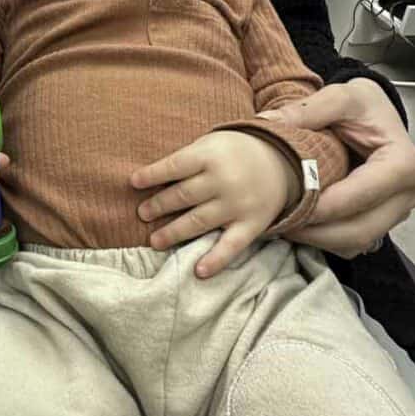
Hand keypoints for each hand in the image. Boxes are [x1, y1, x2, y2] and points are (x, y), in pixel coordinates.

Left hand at [131, 130, 298, 277]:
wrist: (281, 161)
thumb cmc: (233, 153)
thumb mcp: (210, 144)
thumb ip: (186, 160)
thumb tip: (150, 179)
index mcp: (210, 156)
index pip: (175, 166)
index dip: (153, 175)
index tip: (133, 183)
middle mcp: (223, 180)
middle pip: (184, 195)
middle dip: (159, 206)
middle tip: (141, 214)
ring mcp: (237, 204)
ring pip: (199, 221)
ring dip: (174, 233)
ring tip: (154, 240)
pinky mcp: (251, 225)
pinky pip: (231, 246)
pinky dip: (216, 260)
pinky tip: (199, 271)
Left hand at [256, 78, 414, 257]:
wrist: (372, 117)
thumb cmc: (362, 109)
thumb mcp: (339, 97)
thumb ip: (307, 109)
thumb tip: (268, 121)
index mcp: (404, 163)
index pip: (364, 194)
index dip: (327, 205)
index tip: (292, 205)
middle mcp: (407, 193)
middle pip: (361, 228)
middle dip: (317, 230)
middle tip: (278, 222)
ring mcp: (396, 212)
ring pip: (356, 242)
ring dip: (317, 239)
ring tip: (283, 224)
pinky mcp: (381, 223)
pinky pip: (352, 244)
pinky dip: (324, 240)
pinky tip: (299, 224)